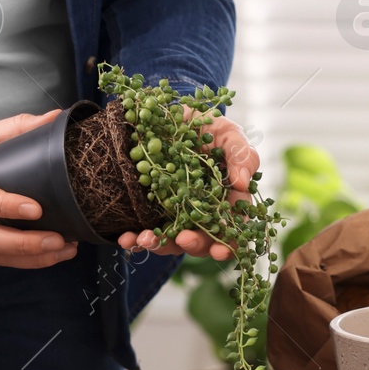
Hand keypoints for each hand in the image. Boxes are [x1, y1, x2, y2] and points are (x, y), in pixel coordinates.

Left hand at [117, 115, 259, 261]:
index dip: (228, 243)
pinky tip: (125, 240)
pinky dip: (135, 239)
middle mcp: (202, 213)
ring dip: (160, 244)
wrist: (168, 118)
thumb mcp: (227, 134)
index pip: (232, 227)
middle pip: (202, 239)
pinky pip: (145, 231)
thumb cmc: (206, 127)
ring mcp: (176, 214)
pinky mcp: (151, 212)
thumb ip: (241, 155)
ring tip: (146, 240)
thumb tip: (243, 183)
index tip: (219, 251)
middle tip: (183, 240)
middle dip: (193, 244)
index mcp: (227, 201)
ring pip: (172, 240)